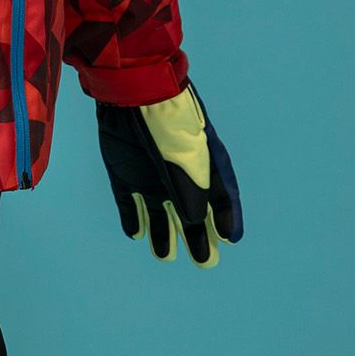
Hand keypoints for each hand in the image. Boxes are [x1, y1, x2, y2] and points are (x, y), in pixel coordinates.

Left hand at [94, 80, 243, 266]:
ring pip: (159, 212)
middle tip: (204, 261)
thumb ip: (191, 191)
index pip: (221, 196)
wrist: (131, 94)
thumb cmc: (168, 122)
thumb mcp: (186, 158)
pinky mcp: (124, 172)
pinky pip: (128, 202)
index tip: (230, 239)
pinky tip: (136, 234)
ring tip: (165, 256)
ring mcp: (150, 173)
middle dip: (197, 236)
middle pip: (191, 211)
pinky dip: (132, 219)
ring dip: (163, 234)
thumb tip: (193, 223)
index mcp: (203, 163)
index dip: (227, 217)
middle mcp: (178, 172)